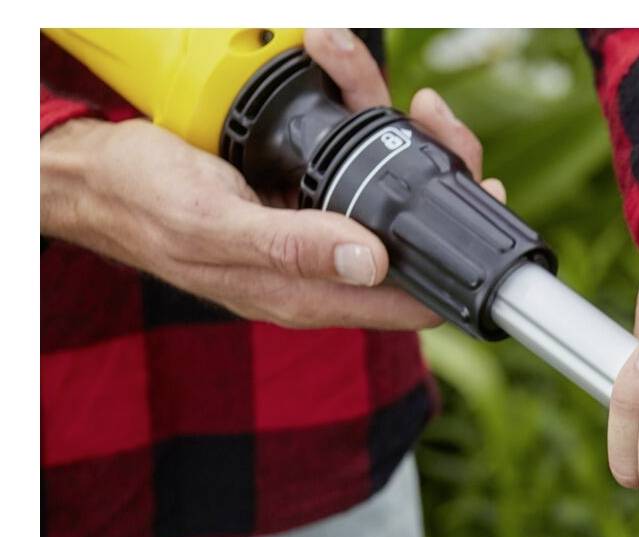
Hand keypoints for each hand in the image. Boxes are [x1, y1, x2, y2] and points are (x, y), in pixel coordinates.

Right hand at [38, 28, 501, 330]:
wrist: (94, 173)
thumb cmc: (143, 204)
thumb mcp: (214, 223)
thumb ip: (292, 248)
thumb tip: (372, 263)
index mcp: (310, 296)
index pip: (415, 298)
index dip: (456, 257)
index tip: (478, 197)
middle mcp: (324, 269)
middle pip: (415, 236)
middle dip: (438, 173)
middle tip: (437, 122)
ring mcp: (316, 229)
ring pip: (388, 185)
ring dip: (398, 128)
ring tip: (388, 83)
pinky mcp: (303, 192)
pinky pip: (352, 156)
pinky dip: (357, 111)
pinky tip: (344, 72)